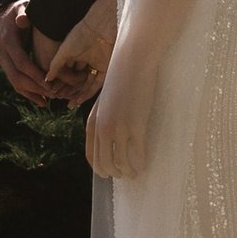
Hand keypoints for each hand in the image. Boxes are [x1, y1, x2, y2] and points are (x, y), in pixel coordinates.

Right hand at [0, 1, 52, 103]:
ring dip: (33, 93)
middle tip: (54, 93)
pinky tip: (43, 102)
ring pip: (16, 83)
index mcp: (7, 41)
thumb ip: (24, 13)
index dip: (35, 73)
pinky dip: (29, 94)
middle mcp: (2, 54)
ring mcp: (3, 62)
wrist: (4, 17)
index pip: (21, 62)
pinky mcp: (7, 67)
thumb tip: (23, 20)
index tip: (50, 82)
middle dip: (36, 87)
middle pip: (17, 76)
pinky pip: (16, 84)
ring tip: (52, 99)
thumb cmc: (18, 11)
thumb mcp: (21, 7)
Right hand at [44, 0, 116, 107]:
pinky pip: (96, 84)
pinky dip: (87, 92)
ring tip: (68, 103)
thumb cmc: (80, 35)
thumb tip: (46, 79)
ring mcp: (95, 65)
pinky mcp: (105, 68)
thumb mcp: (63, 51)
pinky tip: (78, 99)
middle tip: (59, 99)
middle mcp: (85, 59)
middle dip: (67, 89)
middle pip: (75, 79)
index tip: (51, 90)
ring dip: (77, 93)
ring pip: (85, 83)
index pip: (66, 71)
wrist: (99, 27)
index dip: (59, 81)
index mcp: (75, 53)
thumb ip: (55, 65)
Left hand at [86, 43, 157, 178]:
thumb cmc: (121, 79)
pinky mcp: (136, 127)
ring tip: (136, 172)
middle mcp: (102, 130)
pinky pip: (138, 155)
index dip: (100, 168)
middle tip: (125, 174)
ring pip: (121, 164)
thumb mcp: (104, 102)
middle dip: (115, 173)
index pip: (91, 156)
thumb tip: (109, 137)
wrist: (132, 63)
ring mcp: (119, 130)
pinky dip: (141, 164)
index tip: (109, 173)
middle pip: (105, 164)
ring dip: (129, 172)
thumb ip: (103, 119)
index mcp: (92, 123)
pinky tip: (144, 164)